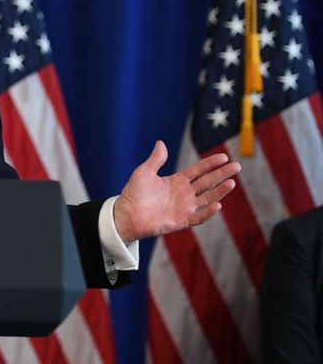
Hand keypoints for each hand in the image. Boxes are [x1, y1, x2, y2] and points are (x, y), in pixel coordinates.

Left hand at [113, 140, 240, 242]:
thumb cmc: (134, 193)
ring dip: (219, 191)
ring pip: (207, 198)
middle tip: (237, 166)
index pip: (199, 171)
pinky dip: (208, 212)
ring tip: (231, 182)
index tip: (224, 157)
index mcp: (177, 181)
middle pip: (207, 182)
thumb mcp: (144, 172)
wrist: (125, 214)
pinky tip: (217, 205)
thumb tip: (161, 143)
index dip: (211, 164)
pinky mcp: (181, 220)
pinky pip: (198, 217)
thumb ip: (156, 159)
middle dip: (222, 174)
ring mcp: (184, 207)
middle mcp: (184, 194)